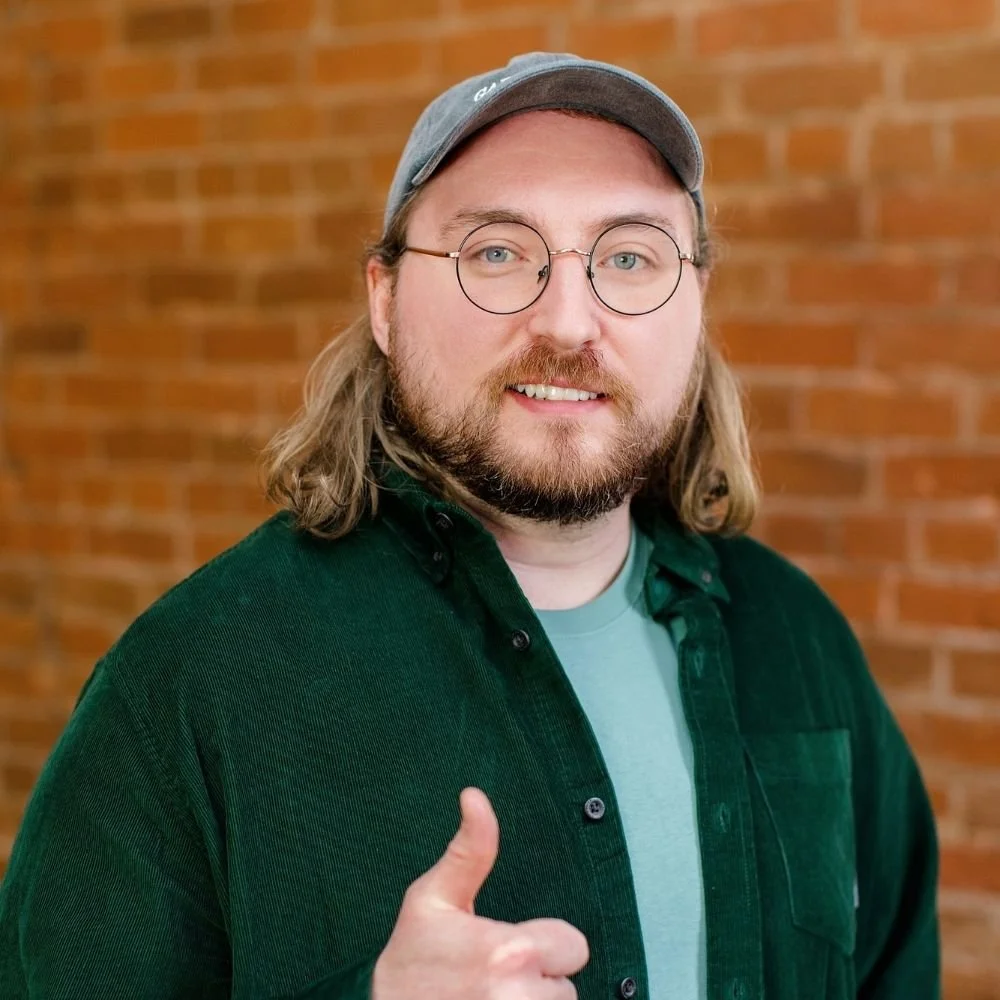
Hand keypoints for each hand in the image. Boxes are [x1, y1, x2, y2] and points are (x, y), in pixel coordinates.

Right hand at [371, 787, 588, 999]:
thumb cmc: (410, 956)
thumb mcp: (434, 896)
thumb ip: (470, 849)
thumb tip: (475, 795)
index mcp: (509, 951)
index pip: (573, 945)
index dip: (545, 945)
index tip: (510, 948)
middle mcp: (520, 997)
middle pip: (566, 986)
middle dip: (540, 980)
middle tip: (495, 978)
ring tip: (491, 999)